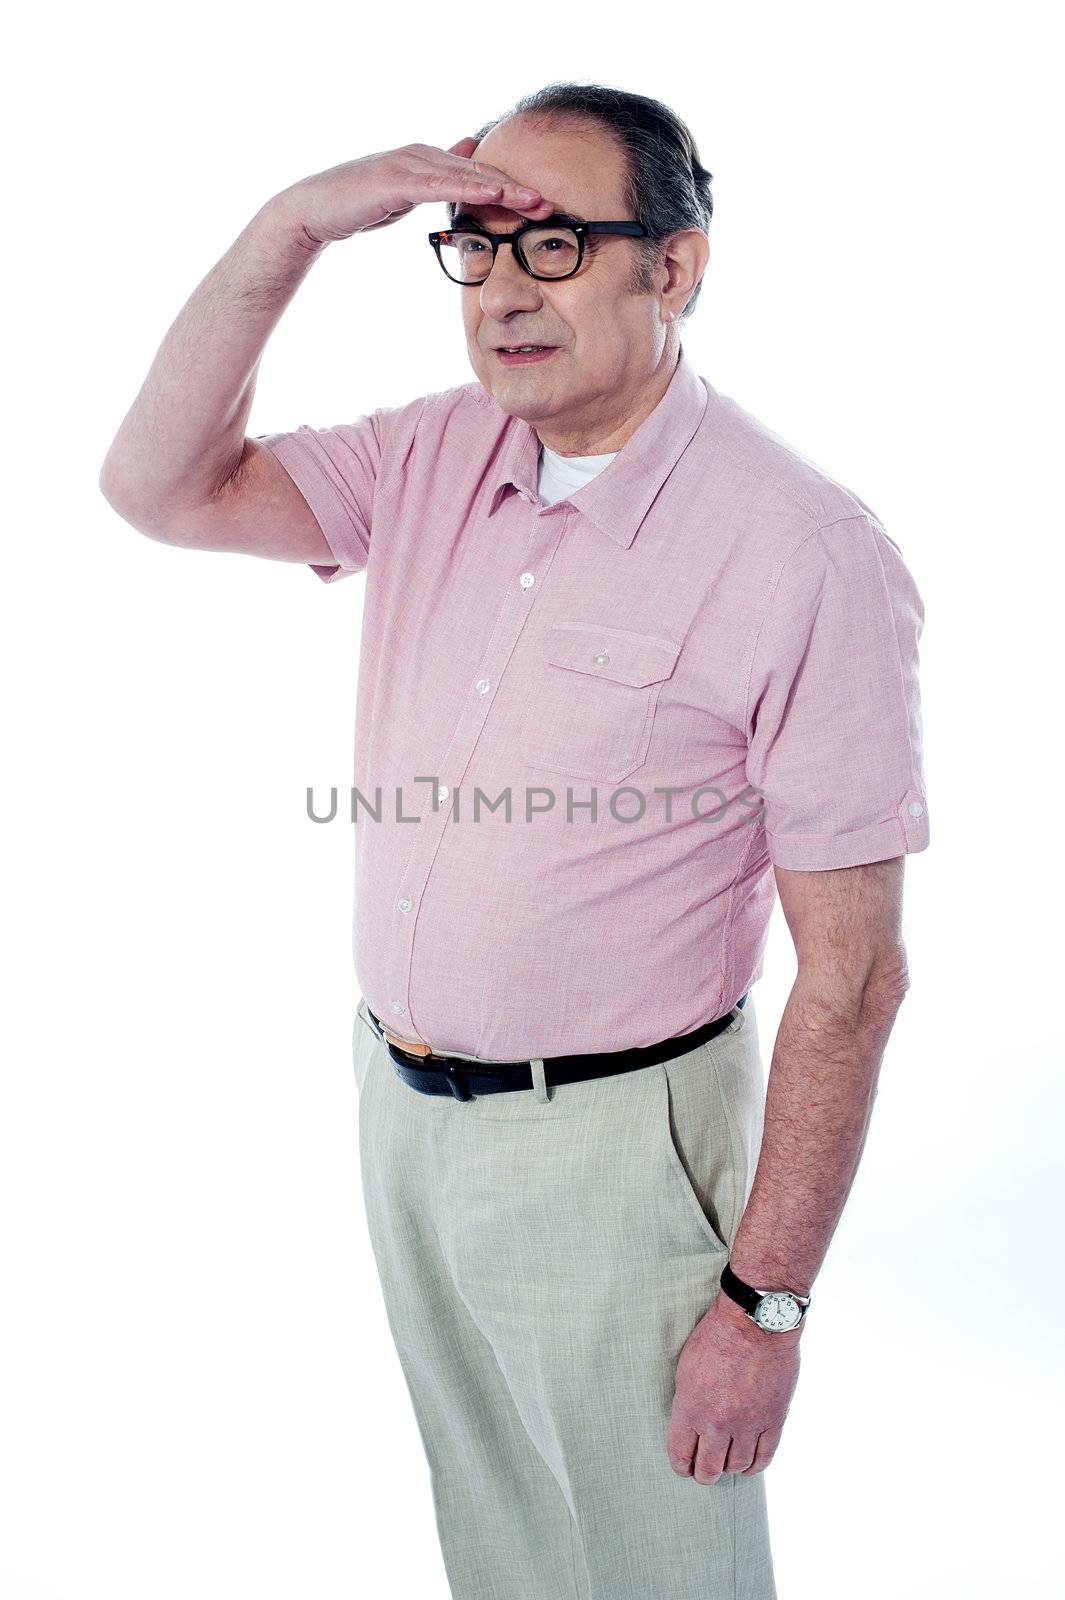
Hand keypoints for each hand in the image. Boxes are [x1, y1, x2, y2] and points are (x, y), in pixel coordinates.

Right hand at [272, 138, 554, 246]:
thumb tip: (465, 157)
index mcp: (428, 162)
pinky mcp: (398, 180)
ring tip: (534, 202)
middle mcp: (423, 156)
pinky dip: (470, 190)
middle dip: (516, 190)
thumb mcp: (405, 192)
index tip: (540, 207)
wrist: (315, 210)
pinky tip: (494, 196)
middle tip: (549, 206)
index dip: (510, 190)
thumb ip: (434, 180)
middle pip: (479, 173)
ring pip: (466, 177)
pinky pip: (441, 185)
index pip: (477, 177)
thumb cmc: (359, 203)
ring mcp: (410, 165)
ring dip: (502, 190)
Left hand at [666, 1289, 801, 1481]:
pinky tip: (748, 1463)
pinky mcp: (774, 1421)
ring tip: (726, 1464)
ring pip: (737, 1466)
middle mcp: (718, 1423)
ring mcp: (748, 1424)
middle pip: (709, 1469)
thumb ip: (687, 1402)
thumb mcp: (686, 1367)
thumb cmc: (717, 1336)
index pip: (681, 1455)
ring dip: (729, 1468)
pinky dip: (754, 1466)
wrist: (756, 1321)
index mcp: (691, 1409)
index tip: (684, 1467)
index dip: (681, 1466)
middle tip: (704, 1472)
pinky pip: (764, 1457)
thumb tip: (688, 1426)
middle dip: (704, 1474)